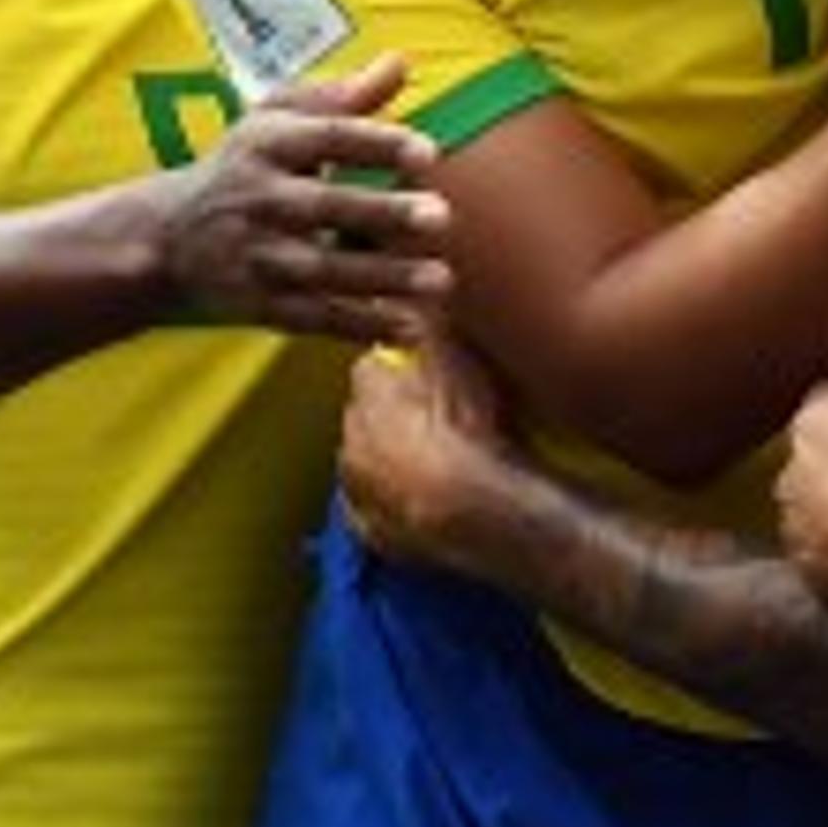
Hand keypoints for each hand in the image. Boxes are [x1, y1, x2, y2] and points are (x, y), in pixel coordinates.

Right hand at [160, 53, 449, 344]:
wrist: (165, 237)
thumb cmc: (242, 166)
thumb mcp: (276, 119)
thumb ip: (339, 97)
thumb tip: (400, 63)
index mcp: (267, 146)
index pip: (324, 138)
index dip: (375, 144)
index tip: (427, 152)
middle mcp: (260, 201)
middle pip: (324, 207)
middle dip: (381, 213)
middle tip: (440, 216)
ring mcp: (259, 258)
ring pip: (324, 271)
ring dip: (384, 278)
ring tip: (441, 279)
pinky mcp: (261, 306)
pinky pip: (316, 319)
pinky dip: (361, 327)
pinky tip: (410, 328)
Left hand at [338, 328, 521, 570]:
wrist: (478, 509)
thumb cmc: (471, 428)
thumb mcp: (460, 359)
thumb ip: (434, 323)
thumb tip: (419, 292)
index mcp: (366, 394)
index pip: (369, 368)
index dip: (396, 371)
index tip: (422, 376)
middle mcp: (349, 440)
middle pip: (362, 417)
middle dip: (386, 416)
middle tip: (430, 420)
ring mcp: (356, 491)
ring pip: (363, 465)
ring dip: (385, 461)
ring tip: (431, 463)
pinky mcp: (370, 534)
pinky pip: (373, 512)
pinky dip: (391, 504)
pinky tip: (422, 502)